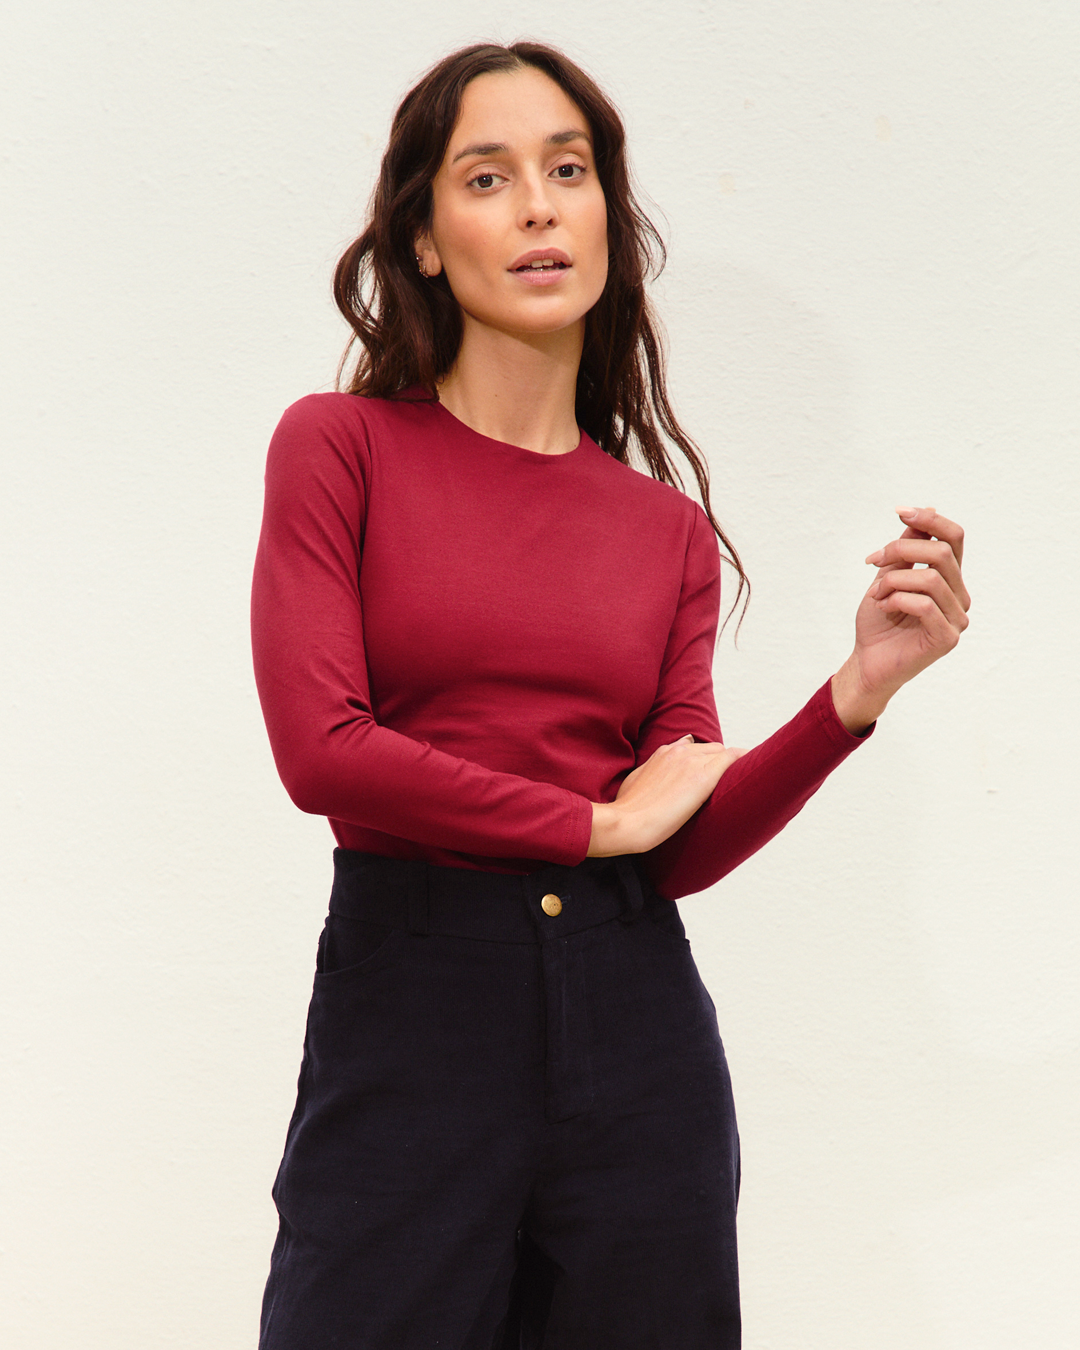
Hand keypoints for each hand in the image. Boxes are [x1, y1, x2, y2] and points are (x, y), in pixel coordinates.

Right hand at [588, 736, 746, 856]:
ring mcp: (692, 762)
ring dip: (728, 763)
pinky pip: (731, 758)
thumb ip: (650, 773)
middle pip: (709, 748)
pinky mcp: (704, 776)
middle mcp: (678, 751)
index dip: (700, 760)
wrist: (628, 821)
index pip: (690, 747)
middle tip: (724, 781)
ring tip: (742, 778)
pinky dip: (743, 759)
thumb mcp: (636, 781)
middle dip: (716, 761)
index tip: (705, 771)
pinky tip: (753, 765)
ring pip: (721, 752)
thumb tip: (654, 778)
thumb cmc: (628, 809)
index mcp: (662, 753)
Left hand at [832, 506, 970, 732]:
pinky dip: (897, 599)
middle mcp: (959, 597)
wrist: (867, 662)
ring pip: (930, 579)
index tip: (899, 511)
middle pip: (942, 553)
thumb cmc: (879, 622)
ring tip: (876, 593)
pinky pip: (924, 605)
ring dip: (893, 580)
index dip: (929, 520)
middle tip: (873, 561)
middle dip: (900, 550)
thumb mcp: (889, 576)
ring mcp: (957, 619)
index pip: (954, 538)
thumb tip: (929, 510)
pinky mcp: (947, 638)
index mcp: (949, 579)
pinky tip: (884, 607)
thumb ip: (908, 549)